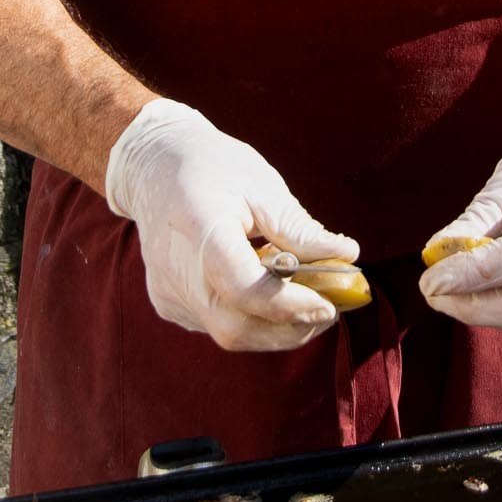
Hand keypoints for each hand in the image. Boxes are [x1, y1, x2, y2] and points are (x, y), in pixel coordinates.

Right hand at [105, 98, 358, 351]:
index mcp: (199, 229)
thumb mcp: (262, 186)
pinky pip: (215, 324)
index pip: (243, 289)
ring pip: (228, 332)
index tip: (330, 305)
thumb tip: (347, 257)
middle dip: (289, 329)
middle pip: (235, 326)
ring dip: (274, 327)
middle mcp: (176, 270)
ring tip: (307, 298)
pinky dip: (250, 317)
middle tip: (330, 311)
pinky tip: (266, 290)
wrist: (154, 168)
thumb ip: (299, 228)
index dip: (290, 306)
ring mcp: (167, 291)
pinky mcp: (168, 303)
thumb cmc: (214, 169)